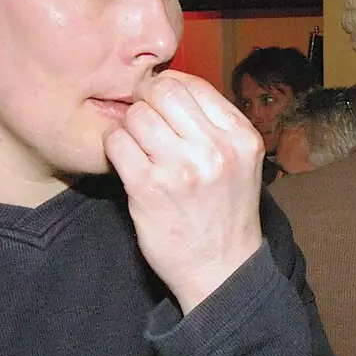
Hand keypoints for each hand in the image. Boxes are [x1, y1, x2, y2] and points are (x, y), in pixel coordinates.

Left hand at [104, 71, 264, 313]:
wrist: (221, 269)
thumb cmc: (225, 213)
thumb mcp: (240, 162)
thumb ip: (214, 126)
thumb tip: (169, 88)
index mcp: (241, 137)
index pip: (193, 85)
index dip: (168, 88)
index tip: (160, 105)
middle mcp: (215, 149)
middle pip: (162, 92)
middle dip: (145, 101)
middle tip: (141, 120)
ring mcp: (181, 168)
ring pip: (136, 115)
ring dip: (128, 127)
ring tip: (136, 147)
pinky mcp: (149, 188)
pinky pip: (116, 143)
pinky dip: (114, 148)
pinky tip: (125, 162)